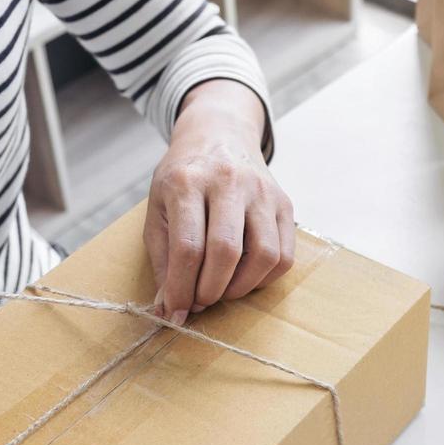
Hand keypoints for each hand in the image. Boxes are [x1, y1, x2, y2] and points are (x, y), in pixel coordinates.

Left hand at [143, 79, 294, 324]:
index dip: (181, 288)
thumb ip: (163, 259)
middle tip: (200, 302)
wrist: (219, 134)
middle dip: (211, 290)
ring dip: (241, 287)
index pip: (187, 246)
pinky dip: (264, 278)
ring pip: (264, 255)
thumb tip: (168, 309)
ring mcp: (262, 191)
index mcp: (187, 181)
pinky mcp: (285, 203)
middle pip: (226, 251)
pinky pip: (284, 255)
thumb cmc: (184, 178)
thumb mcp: (159, 210)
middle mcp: (228, 181)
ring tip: (222, 290)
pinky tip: (244, 277)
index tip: (176, 310)